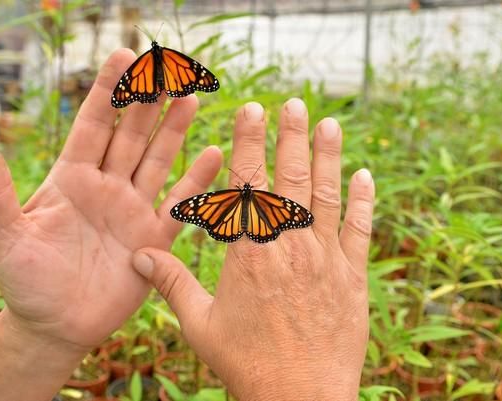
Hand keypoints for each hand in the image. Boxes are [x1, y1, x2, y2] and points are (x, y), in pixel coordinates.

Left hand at [0, 49, 221, 350]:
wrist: (55, 325)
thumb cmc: (24, 281)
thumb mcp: (3, 234)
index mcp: (71, 179)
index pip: (92, 125)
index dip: (107, 90)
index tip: (123, 55)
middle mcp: (106, 188)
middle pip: (130, 136)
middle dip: (147, 101)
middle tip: (166, 66)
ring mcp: (132, 212)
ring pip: (158, 162)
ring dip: (174, 131)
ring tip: (190, 98)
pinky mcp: (153, 241)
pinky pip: (179, 206)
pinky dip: (197, 182)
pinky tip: (213, 155)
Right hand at [132, 100, 374, 400]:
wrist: (301, 398)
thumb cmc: (247, 364)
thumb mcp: (200, 324)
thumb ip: (172, 283)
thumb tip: (137, 254)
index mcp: (249, 253)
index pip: (248, 183)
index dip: (249, 142)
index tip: (251, 109)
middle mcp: (289, 246)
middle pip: (291, 178)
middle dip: (291, 136)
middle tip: (295, 102)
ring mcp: (326, 260)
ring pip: (327, 195)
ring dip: (329, 156)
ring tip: (329, 123)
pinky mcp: (352, 278)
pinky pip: (359, 230)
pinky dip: (362, 201)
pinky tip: (364, 176)